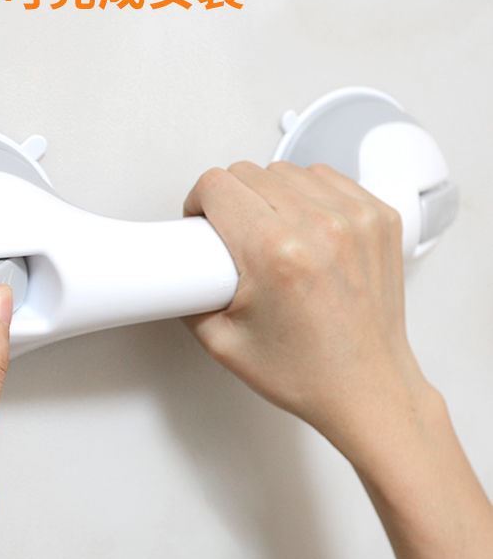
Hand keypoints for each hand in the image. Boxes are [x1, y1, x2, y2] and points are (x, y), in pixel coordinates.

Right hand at [183, 161, 434, 464]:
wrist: (366, 388)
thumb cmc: (306, 372)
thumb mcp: (220, 342)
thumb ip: (187, 294)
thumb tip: (179, 265)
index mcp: (274, 253)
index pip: (218, 185)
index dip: (199, 201)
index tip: (203, 219)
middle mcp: (319, 227)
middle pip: (250, 173)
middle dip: (231, 200)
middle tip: (234, 236)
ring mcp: (355, 218)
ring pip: (288, 170)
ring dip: (271, 194)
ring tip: (272, 233)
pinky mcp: (379, 218)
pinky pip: (328, 179)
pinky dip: (310, 195)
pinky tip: (306, 227)